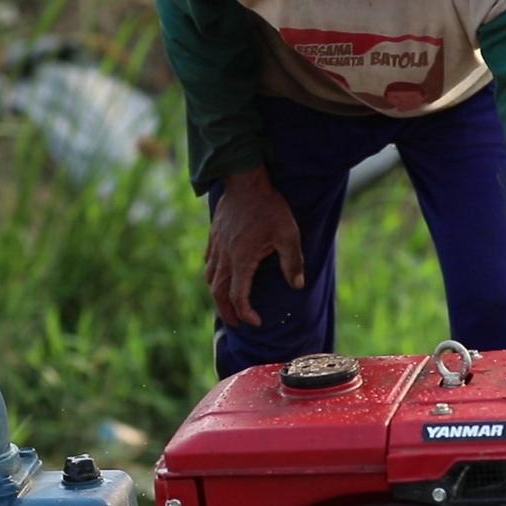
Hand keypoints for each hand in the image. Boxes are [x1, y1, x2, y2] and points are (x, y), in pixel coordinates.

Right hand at [205, 166, 304, 327]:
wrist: (245, 181)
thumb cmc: (269, 207)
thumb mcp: (288, 234)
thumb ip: (293, 262)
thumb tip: (297, 285)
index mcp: (242, 259)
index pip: (238, 296)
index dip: (246, 313)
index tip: (256, 321)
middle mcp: (225, 257)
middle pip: (218, 293)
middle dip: (226, 312)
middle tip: (236, 324)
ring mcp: (217, 246)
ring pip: (210, 278)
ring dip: (217, 295)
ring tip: (226, 304)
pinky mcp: (214, 236)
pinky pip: (208, 262)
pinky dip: (212, 275)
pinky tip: (219, 276)